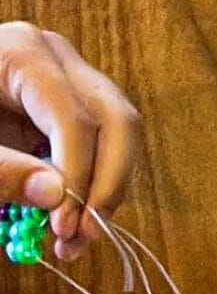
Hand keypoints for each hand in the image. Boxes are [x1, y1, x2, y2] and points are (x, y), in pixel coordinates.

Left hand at [0, 23, 139, 257]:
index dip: (77, 175)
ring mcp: (63, 81)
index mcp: (23, 53)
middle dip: (106, 182)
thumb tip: (55, 196)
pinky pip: (95, 146)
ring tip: (73, 240)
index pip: (75, 117)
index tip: (63, 226)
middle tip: (84, 234)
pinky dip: (86, 186)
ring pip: (116, 135)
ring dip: (103, 190)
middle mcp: (56, 60)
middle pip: (114, 119)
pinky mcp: (59, 109)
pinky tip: (65, 220)